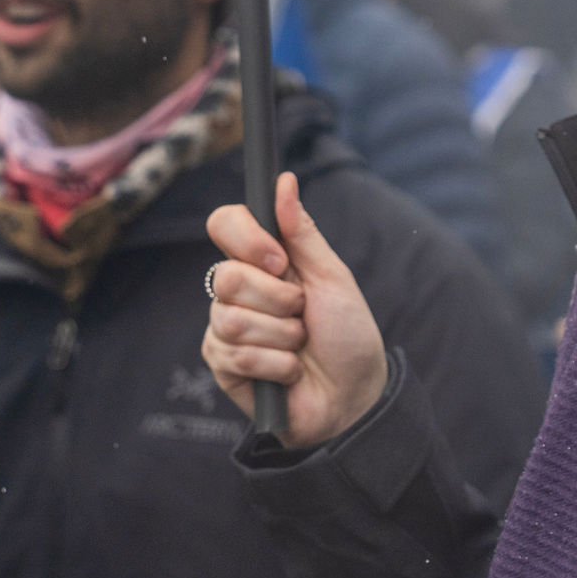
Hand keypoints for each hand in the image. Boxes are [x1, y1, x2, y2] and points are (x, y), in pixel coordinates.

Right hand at [203, 172, 387, 446]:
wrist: (353, 397)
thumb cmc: (348, 335)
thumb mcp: (332, 278)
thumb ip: (302, 232)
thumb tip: (284, 180)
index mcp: (262, 261)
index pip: (224, 224)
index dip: (247, 239)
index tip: (280, 260)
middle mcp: (237, 290)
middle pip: (226, 275)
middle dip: (278, 299)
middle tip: (302, 314)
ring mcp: (225, 327)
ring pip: (231, 318)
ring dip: (282, 336)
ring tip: (299, 346)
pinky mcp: (223, 364)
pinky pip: (235, 354)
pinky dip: (276, 365)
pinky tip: (289, 372)